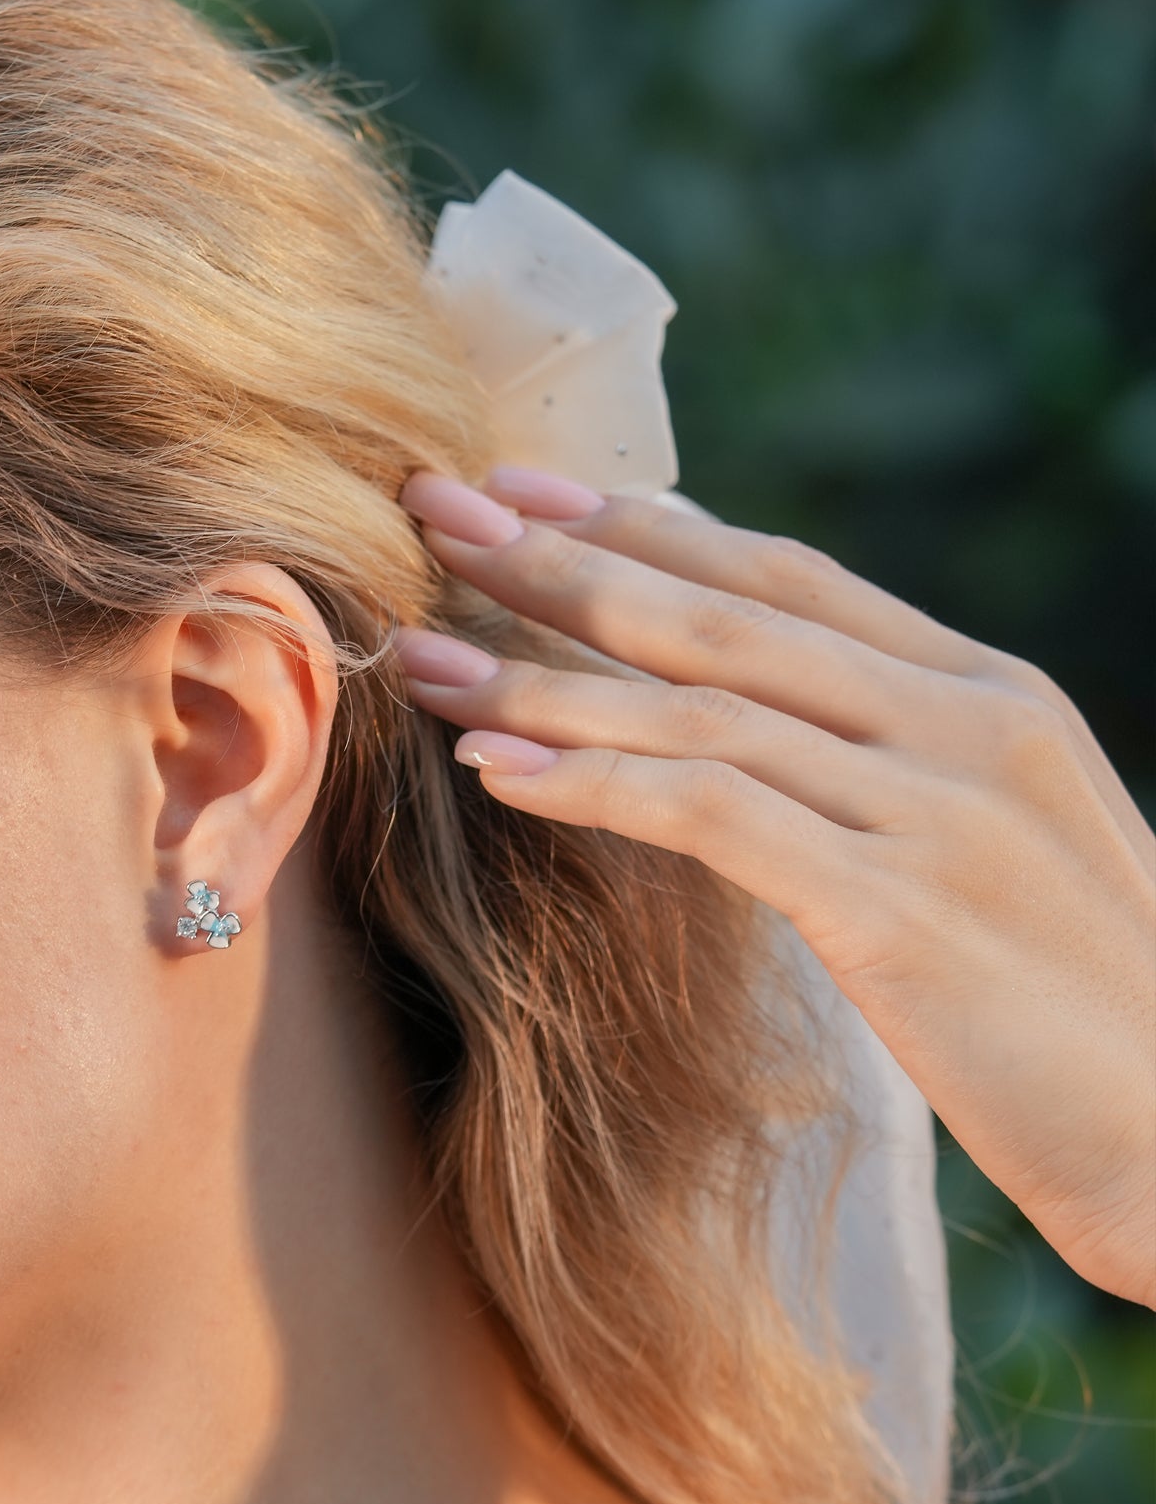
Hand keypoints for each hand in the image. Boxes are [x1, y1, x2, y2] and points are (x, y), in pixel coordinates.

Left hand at [394, 466, 1155, 1307]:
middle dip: (562, 561)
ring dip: (543, 677)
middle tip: (433, 512)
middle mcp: (963, 724)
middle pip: (722, 613)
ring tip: (419, 656)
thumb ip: (886, 774)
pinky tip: (497, 768)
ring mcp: (938, 809)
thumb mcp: (996, 852)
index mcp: (987, 696)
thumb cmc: (1084, 1014)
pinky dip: (598, 781)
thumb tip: (744, 739)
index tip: (525, 488)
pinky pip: (715, 816)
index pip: (786, 574)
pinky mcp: (902, 911)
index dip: (645, 524)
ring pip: (701, 705)